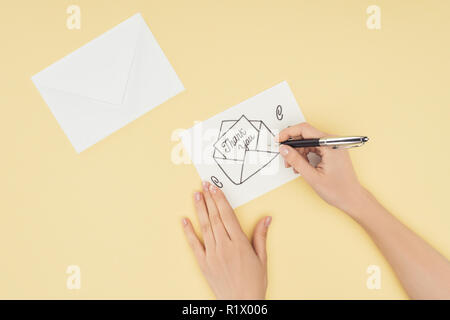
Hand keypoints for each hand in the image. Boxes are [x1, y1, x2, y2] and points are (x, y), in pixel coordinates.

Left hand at [182, 181, 270, 299]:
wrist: (241, 303)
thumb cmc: (254, 283)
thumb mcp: (262, 259)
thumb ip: (260, 237)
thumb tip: (266, 219)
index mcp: (239, 244)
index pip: (227, 215)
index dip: (220, 199)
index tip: (215, 187)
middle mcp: (224, 246)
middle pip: (215, 217)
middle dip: (209, 199)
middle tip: (204, 184)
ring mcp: (212, 254)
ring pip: (204, 227)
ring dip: (200, 209)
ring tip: (196, 195)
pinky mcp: (203, 263)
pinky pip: (194, 244)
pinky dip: (188, 231)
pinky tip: (184, 220)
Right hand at [278, 123, 364, 216]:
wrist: (352, 199)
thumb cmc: (338, 190)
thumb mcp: (312, 176)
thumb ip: (296, 161)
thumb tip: (284, 149)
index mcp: (330, 145)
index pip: (305, 130)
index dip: (289, 133)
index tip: (279, 140)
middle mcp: (333, 142)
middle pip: (306, 136)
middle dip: (293, 146)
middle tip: (285, 158)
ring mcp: (333, 147)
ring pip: (309, 143)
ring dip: (298, 153)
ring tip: (294, 167)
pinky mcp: (332, 152)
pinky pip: (315, 148)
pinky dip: (305, 156)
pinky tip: (302, 166)